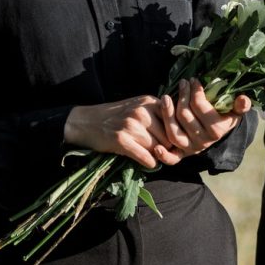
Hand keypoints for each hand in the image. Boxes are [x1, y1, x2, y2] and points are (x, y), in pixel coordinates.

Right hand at [64, 96, 184, 169]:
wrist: (85, 121)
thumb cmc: (114, 116)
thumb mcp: (137, 106)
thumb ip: (157, 114)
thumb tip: (178, 133)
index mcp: (149, 101)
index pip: (173, 121)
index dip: (175, 135)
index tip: (175, 144)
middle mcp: (142, 111)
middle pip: (168, 137)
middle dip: (168, 148)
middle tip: (167, 155)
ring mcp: (131, 125)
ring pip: (158, 148)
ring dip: (158, 156)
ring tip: (156, 158)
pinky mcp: (121, 140)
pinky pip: (146, 157)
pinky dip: (149, 163)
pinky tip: (147, 162)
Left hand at [160, 78, 250, 155]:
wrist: (218, 133)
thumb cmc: (224, 117)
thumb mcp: (235, 111)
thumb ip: (240, 106)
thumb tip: (243, 99)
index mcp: (217, 130)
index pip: (200, 107)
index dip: (195, 91)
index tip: (193, 80)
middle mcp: (203, 141)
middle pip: (185, 116)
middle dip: (182, 96)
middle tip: (183, 83)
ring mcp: (191, 148)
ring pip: (174, 132)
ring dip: (167, 114)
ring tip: (166, 97)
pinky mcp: (182, 154)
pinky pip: (172, 159)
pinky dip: (163, 155)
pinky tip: (156, 147)